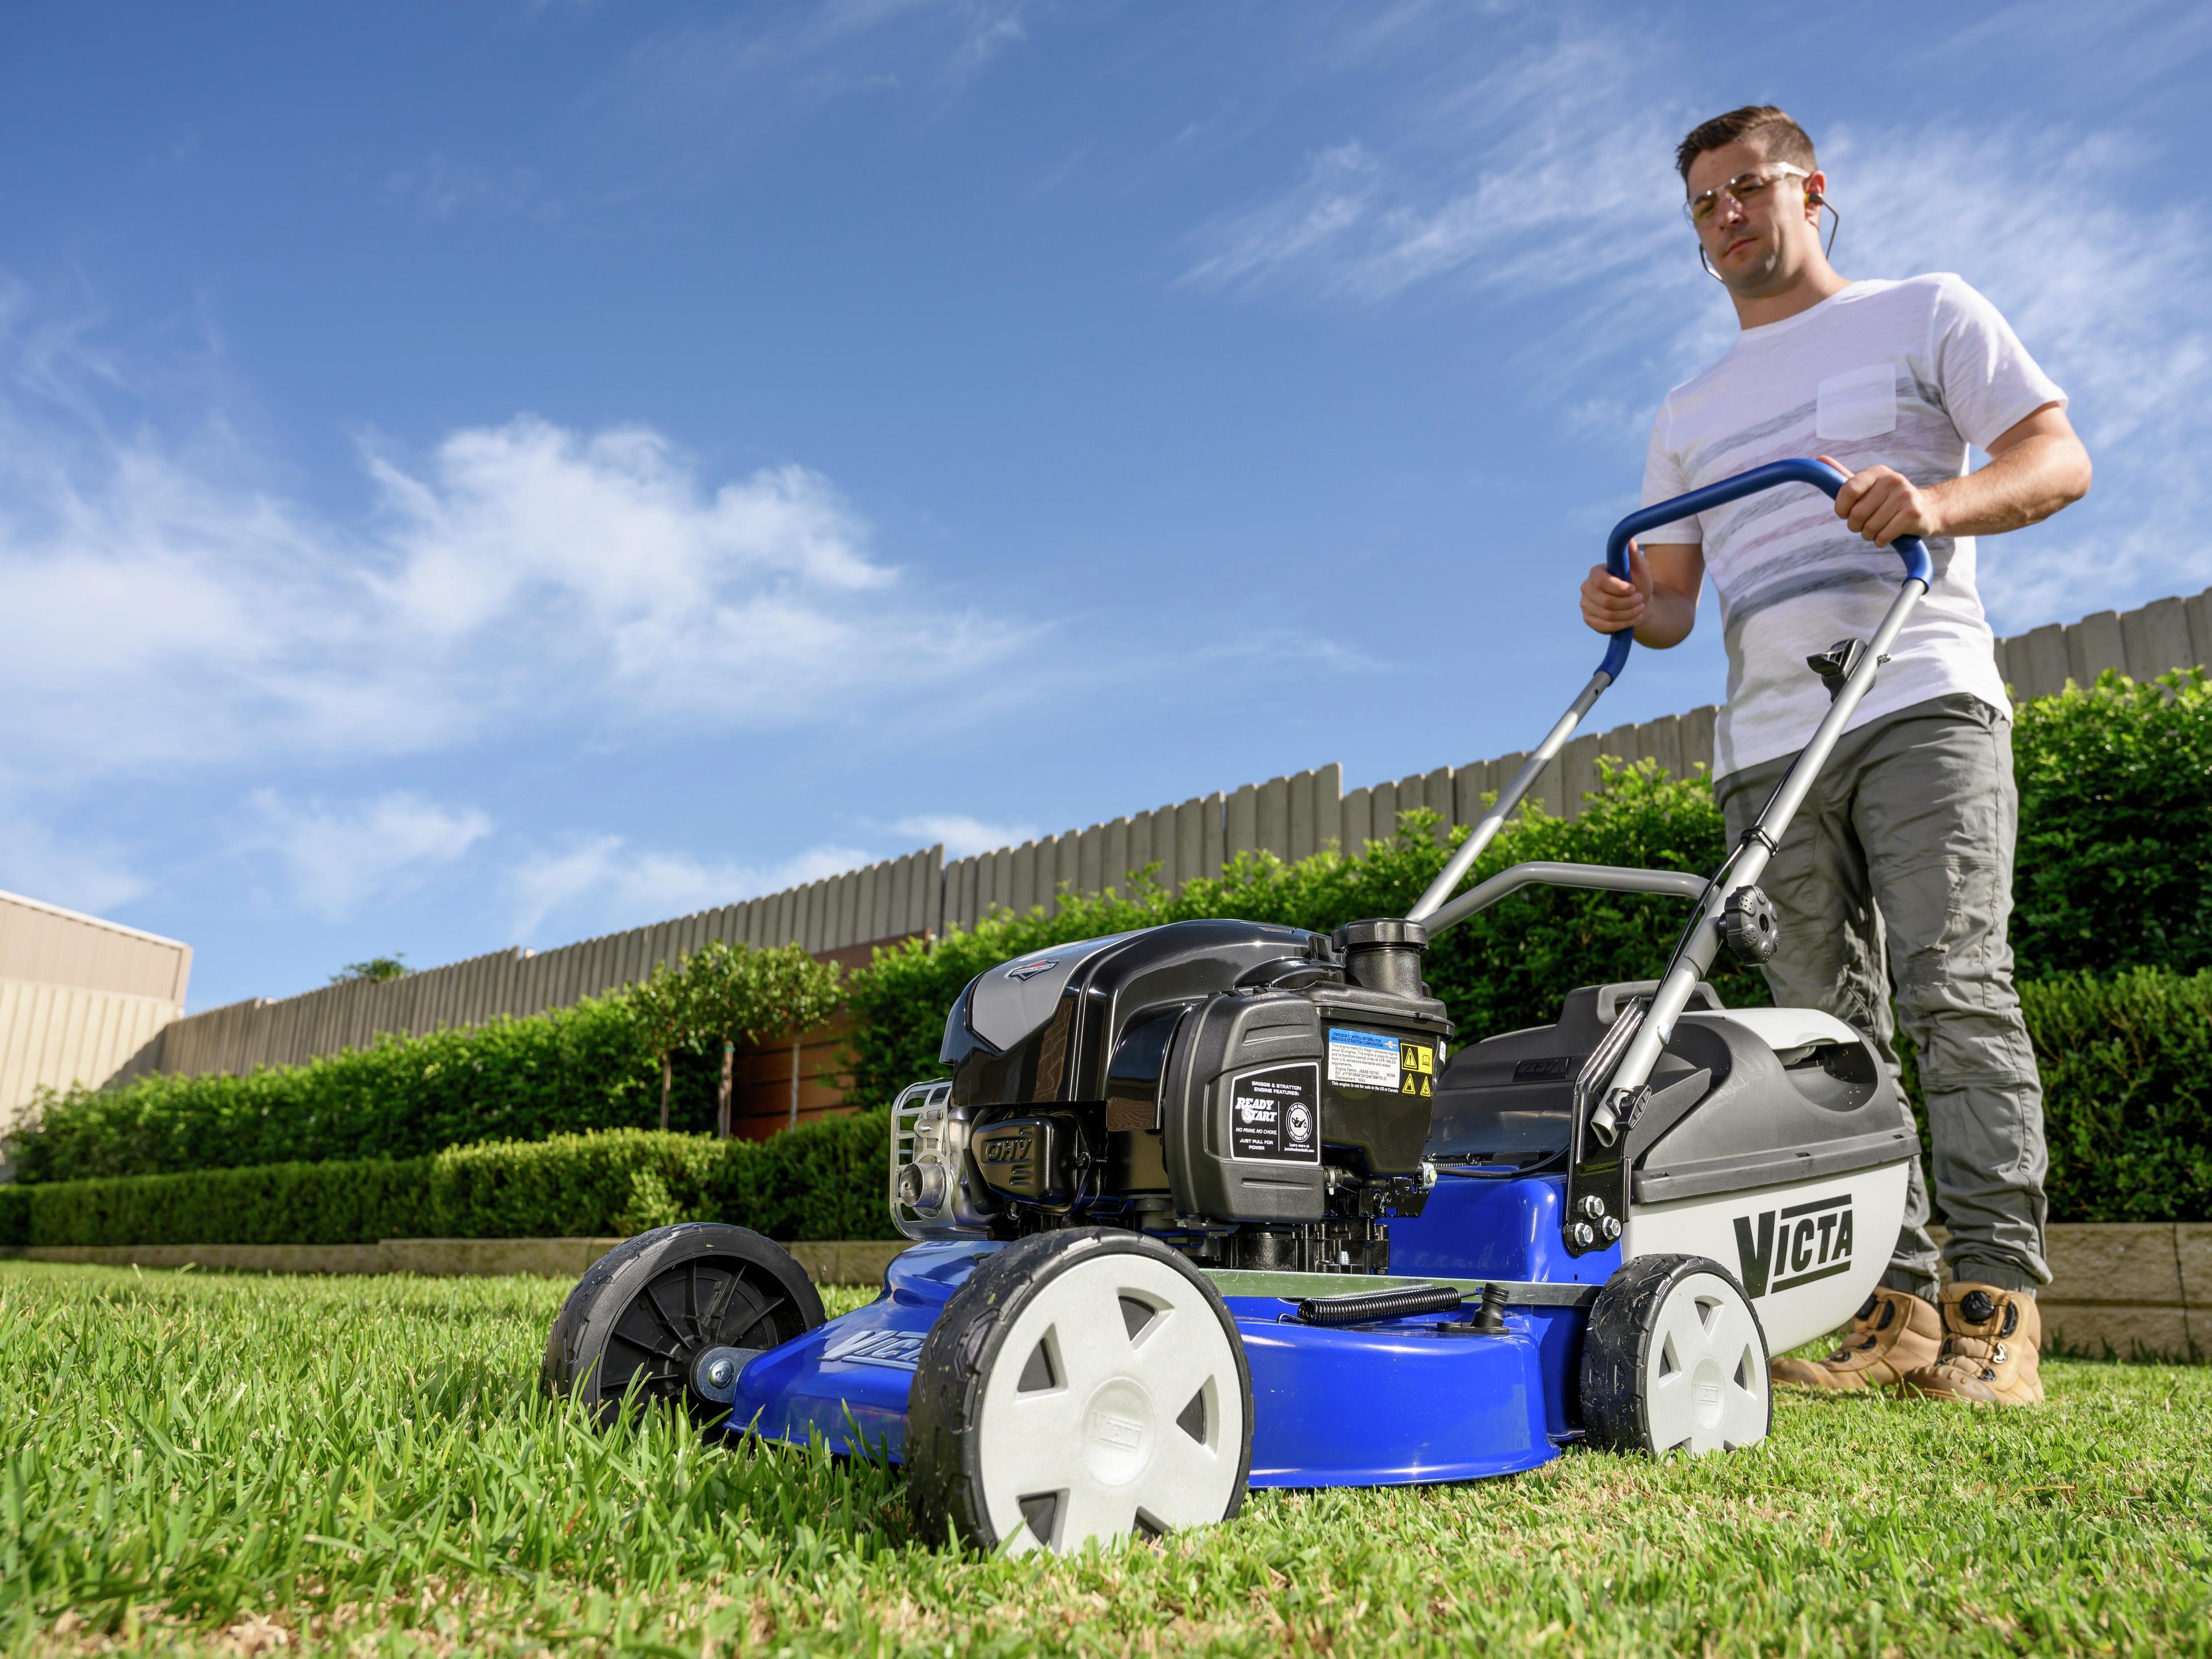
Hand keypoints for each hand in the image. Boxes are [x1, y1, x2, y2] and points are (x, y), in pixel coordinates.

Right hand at [1580, 540, 1649, 634]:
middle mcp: (1586, 588)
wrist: (1637, 604)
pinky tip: (1633, 619)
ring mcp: (1585, 605)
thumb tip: (1630, 542)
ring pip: (1607, 615)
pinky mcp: (1589, 620)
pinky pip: (1605, 626)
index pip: (1601, 581)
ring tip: (1640, 609)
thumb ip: (1635, 557)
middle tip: (1641, 600)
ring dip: (1628, 614)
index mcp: (1595, 573)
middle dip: (1628, 603)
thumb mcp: (1641, 570)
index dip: (1619, 588)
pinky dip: (1623, 624)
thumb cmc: (1638, 584)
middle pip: (1606, 601)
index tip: (1634, 589)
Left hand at [1821, 454, 1944, 545]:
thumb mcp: (1869, 486)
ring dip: (1869, 535)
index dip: (1841, 509)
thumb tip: (1819, 458)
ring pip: (1869, 528)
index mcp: (1878, 472)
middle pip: (1856, 514)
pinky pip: (1883, 536)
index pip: (1847, 491)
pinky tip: (1889, 534)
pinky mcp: (1913, 514)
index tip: (1845, 513)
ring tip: (1880, 527)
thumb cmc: (1890, 500)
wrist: (1929, 509)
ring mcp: (1904, 496)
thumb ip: (1844, 477)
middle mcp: (1892, 480)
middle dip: (1856, 526)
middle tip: (1866, 523)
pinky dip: (1881, 541)